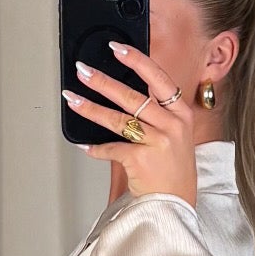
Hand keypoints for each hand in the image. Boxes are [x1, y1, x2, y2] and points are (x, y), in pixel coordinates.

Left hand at [62, 42, 197, 208]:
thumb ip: (158, 114)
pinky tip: (84, 146)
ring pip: (118, 119)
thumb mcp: (176, 137)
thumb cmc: (173, 172)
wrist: (175, 207)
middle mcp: (172, 125)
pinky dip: (96, 148)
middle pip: (132, 96)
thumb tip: (125, 93)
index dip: (136, 60)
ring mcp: (158, 143)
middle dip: (103, 81)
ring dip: (90, 108)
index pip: (158, 78)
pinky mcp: (142, 161)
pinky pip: (112, 149)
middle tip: (83, 71)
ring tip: (73, 99)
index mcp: (181, 114)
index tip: (116, 48)